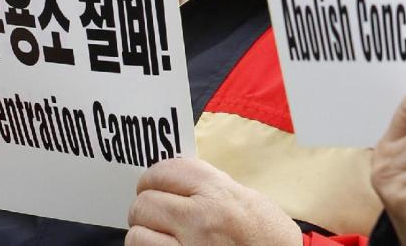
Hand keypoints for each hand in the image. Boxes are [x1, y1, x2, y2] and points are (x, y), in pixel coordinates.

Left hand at [125, 158, 302, 245]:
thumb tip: (172, 179)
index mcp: (217, 192)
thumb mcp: (242, 196)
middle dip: (144, 206)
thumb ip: (206, 185)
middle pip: (145, 202)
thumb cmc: (267, 235)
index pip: (165, 171)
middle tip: (151, 210)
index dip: (152, 176)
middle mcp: (200, 219)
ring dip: (143, 234)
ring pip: (137, 235)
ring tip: (156, 234)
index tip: (150, 183)